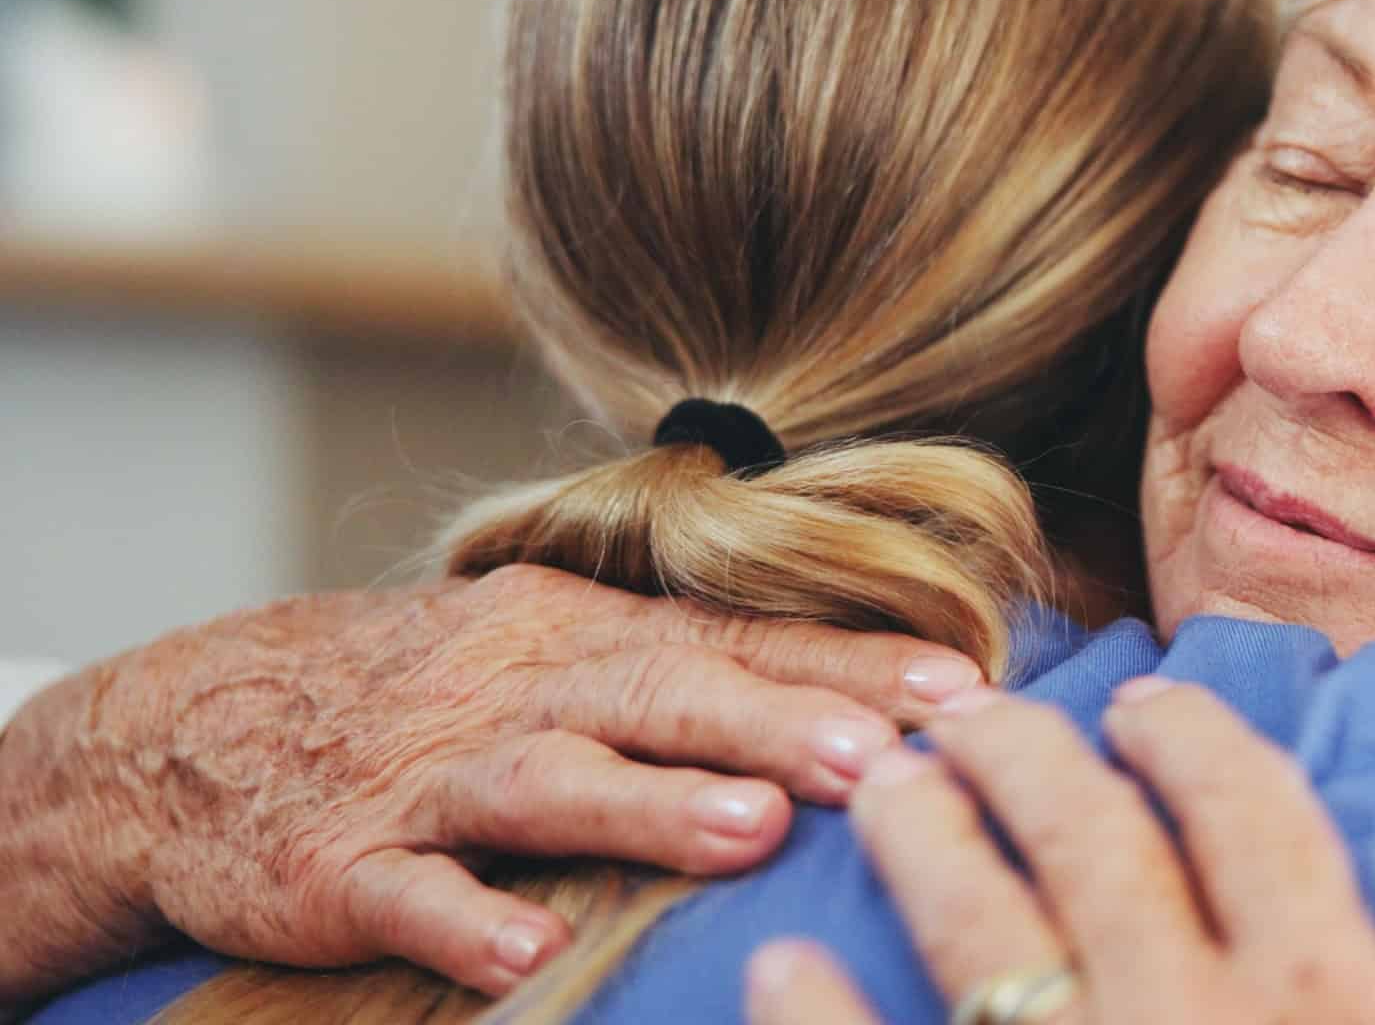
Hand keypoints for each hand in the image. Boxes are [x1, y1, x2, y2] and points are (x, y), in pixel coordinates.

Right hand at [0, 564, 982, 1003]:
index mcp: (583, 636)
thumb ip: (692, 672)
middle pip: (661, 696)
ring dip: (650, 806)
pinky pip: (405, 893)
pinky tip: (526, 954)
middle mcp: (518, 690)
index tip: (965, 694)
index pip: (737, 643)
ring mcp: (425, 776)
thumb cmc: (433, 694)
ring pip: (547, 782)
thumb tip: (869, 701)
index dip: (850, 667)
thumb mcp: (556, 651)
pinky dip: (464, 919)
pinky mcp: (337, 865)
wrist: (192, 727)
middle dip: (780, 726)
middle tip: (886, 762)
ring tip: (751, 834)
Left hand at [804, 678, 1374, 1024]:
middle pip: (1094, 838)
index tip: (1146, 703)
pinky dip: (817, 1017)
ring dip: (923, 838)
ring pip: (979, 925)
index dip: (1193, 737)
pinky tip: (780, 964)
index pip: (1249, 811)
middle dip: (1027, 755)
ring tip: (886, 787)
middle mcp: (1191, 1018)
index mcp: (1319, 996)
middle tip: (971, 714)